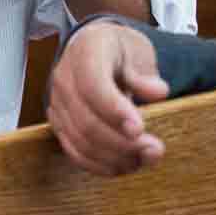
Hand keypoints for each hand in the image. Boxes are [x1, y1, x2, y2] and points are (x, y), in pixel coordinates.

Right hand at [47, 19, 170, 175]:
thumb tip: (158, 92)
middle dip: (122, 142)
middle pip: (86, 120)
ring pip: (80, 141)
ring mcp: (58, 103)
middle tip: (154, 149)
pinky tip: (124, 165)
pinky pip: (74, 151)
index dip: (115, 111)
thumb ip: (146, 72)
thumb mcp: (138, 50)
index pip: (93, 86)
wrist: (94, 49)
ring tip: (145, 158)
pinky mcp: (59, 124)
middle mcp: (64, 78)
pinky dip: (100, 165)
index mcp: (85, 51)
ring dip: (115, 157)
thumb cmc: (119, 50)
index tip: (140, 129)